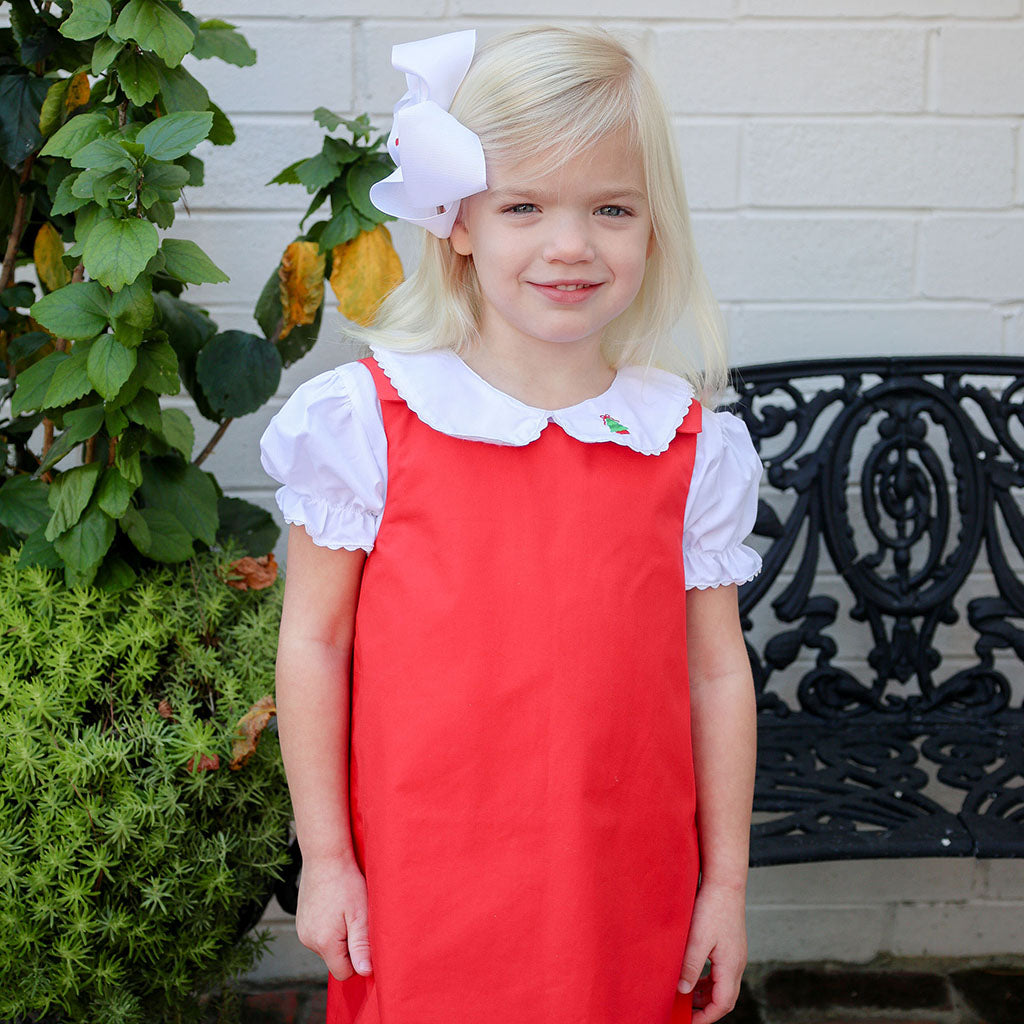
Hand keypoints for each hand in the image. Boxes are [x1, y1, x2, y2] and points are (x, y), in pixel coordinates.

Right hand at [295, 856, 371, 980]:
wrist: (325, 856)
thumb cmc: (346, 882)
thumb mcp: (360, 914)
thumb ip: (361, 945)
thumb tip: (365, 973)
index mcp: (324, 942)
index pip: (343, 972)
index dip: (358, 961)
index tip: (365, 938)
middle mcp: (308, 941)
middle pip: (335, 960)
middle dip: (349, 946)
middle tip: (356, 918)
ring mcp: (302, 931)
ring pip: (327, 947)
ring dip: (339, 936)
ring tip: (345, 910)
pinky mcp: (301, 921)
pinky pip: (319, 935)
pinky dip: (329, 927)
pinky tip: (334, 907)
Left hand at [677, 881, 746, 1023]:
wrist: (725, 882)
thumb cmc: (712, 907)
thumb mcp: (697, 939)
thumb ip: (690, 966)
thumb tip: (683, 990)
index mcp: (731, 966)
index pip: (722, 1004)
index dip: (706, 1017)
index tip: (689, 1021)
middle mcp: (737, 963)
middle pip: (724, 998)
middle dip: (705, 1008)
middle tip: (685, 1011)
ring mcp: (735, 953)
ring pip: (723, 985)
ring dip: (706, 993)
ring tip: (686, 994)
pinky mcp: (731, 944)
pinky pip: (722, 971)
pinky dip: (708, 979)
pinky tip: (694, 973)